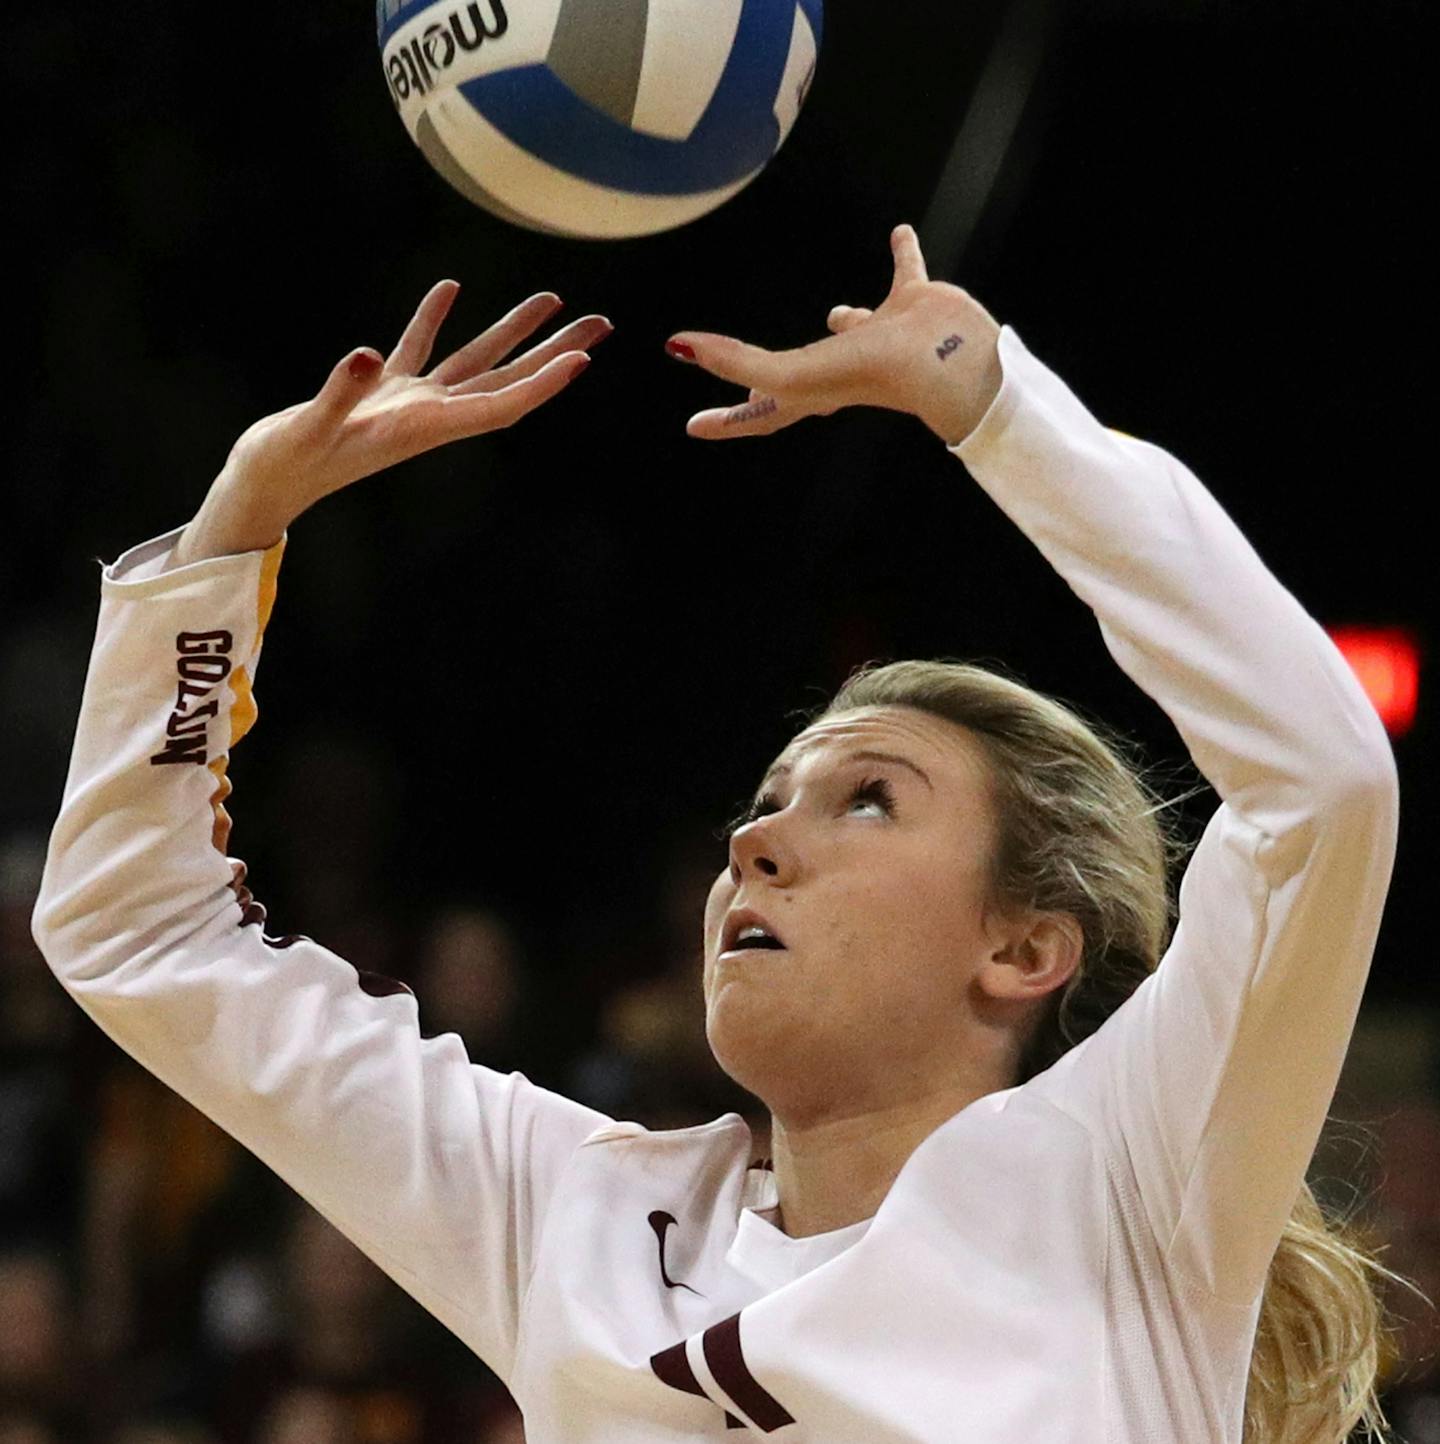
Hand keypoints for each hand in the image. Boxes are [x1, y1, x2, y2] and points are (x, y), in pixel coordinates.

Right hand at [170, 283, 610, 566]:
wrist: (263, 486)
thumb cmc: (284, 466)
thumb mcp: (307, 430)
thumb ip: (339, 394)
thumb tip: (367, 354)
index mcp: (422, 429)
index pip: (499, 405)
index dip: (542, 384)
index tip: (583, 359)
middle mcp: (428, 418)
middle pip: (507, 382)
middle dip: (555, 353)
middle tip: (603, 323)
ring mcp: (407, 405)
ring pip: (473, 363)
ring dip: (513, 333)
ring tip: (552, 299)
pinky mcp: (378, 394)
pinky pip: (418, 351)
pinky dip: (434, 320)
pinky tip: (451, 289)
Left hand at [666, 224, 1002, 446]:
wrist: (947, 360)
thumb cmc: (872, 375)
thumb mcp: (789, 373)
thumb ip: (734, 362)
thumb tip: (679, 346)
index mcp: (812, 392)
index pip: (756, 411)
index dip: (725, 420)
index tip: (693, 427)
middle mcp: (842, 366)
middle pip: (796, 374)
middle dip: (771, 378)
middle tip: (750, 373)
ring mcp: (880, 334)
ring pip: (851, 325)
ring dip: (843, 317)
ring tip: (833, 309)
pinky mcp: (912, 301)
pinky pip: (903, 269)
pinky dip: (903, 252)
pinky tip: (899, 233)